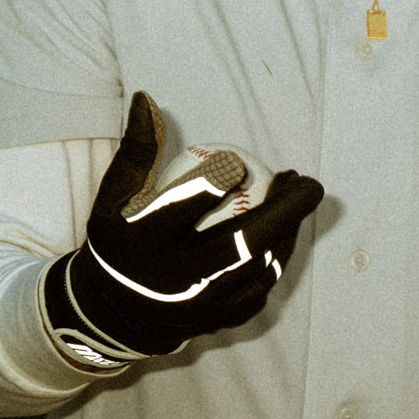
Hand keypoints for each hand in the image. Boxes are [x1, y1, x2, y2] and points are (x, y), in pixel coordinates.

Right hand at [43, 92, 323, 374]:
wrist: (114, 313)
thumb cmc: (118, 240)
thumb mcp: (113, 197)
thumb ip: (136, 150)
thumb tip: (147, 97)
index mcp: (144, 242)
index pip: (184, 207)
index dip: (216, 182)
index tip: (238, 160)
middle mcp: (174, 278)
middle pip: (239, 244)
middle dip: (281, 211)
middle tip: (304, 181)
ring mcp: (200, 304)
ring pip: (257, 267)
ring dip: (287, 231)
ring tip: (298, 194)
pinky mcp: (218, 321)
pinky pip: (260, 289)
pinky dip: (278, 258)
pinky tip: (287, 230)